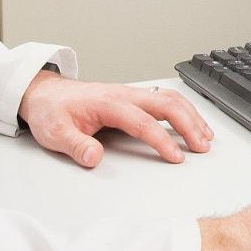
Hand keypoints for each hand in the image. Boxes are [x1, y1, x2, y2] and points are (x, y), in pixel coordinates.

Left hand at [18, 70, 212, 167]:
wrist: (45, 93)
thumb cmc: (52, 111)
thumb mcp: (55, 133)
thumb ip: (76, 145)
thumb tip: (94, 156)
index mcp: (108, 103)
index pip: (143, 121)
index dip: (161, 140)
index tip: (175, 156)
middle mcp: (124, 95)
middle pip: (166, 104)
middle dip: (188, 124)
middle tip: (202, 147)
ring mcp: (131, 94)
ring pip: (170, 99)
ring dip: (191, 116)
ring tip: (205, 138)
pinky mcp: (133, 98)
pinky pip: (165, 100)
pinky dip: (184, 111)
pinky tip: (193, 123)